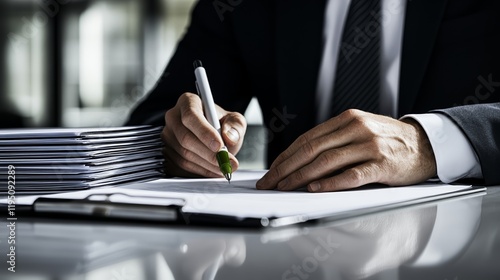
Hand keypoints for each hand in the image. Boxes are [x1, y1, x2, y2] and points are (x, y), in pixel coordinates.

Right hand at [162, 92, 246, 177]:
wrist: (214, 139)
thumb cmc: (222, 125)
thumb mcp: (235, 121)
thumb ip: (236, 126)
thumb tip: (228, 137)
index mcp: (188, 102)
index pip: (191, 116)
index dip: (204, 132)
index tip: (219, 145)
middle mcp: (173, 117)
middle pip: (185, 138)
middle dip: (208, 154)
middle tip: (226, 162)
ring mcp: (168, 136)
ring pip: (183, 154)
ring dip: (206, 165)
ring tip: (224, 168)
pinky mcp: (167, 153)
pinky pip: (181, 166)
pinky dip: (200, 171)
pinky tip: (213, 171)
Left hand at [257, 109, 436, 191]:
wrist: (426, 144)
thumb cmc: (387, 140)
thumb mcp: (360, 130)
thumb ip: (334, 140)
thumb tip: (300, 161)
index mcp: (347, 119)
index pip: (307, 139)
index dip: (285, 156)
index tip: (271, 171)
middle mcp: (356, 128)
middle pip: (311, 150)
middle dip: (285, 168)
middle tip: (269, 183)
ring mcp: (369, 146)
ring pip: (326, 162)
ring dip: (300, 177)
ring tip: (284, 188)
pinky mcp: (382, 164)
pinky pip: (351, 175)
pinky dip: (330, 183)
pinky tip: (314, 189)